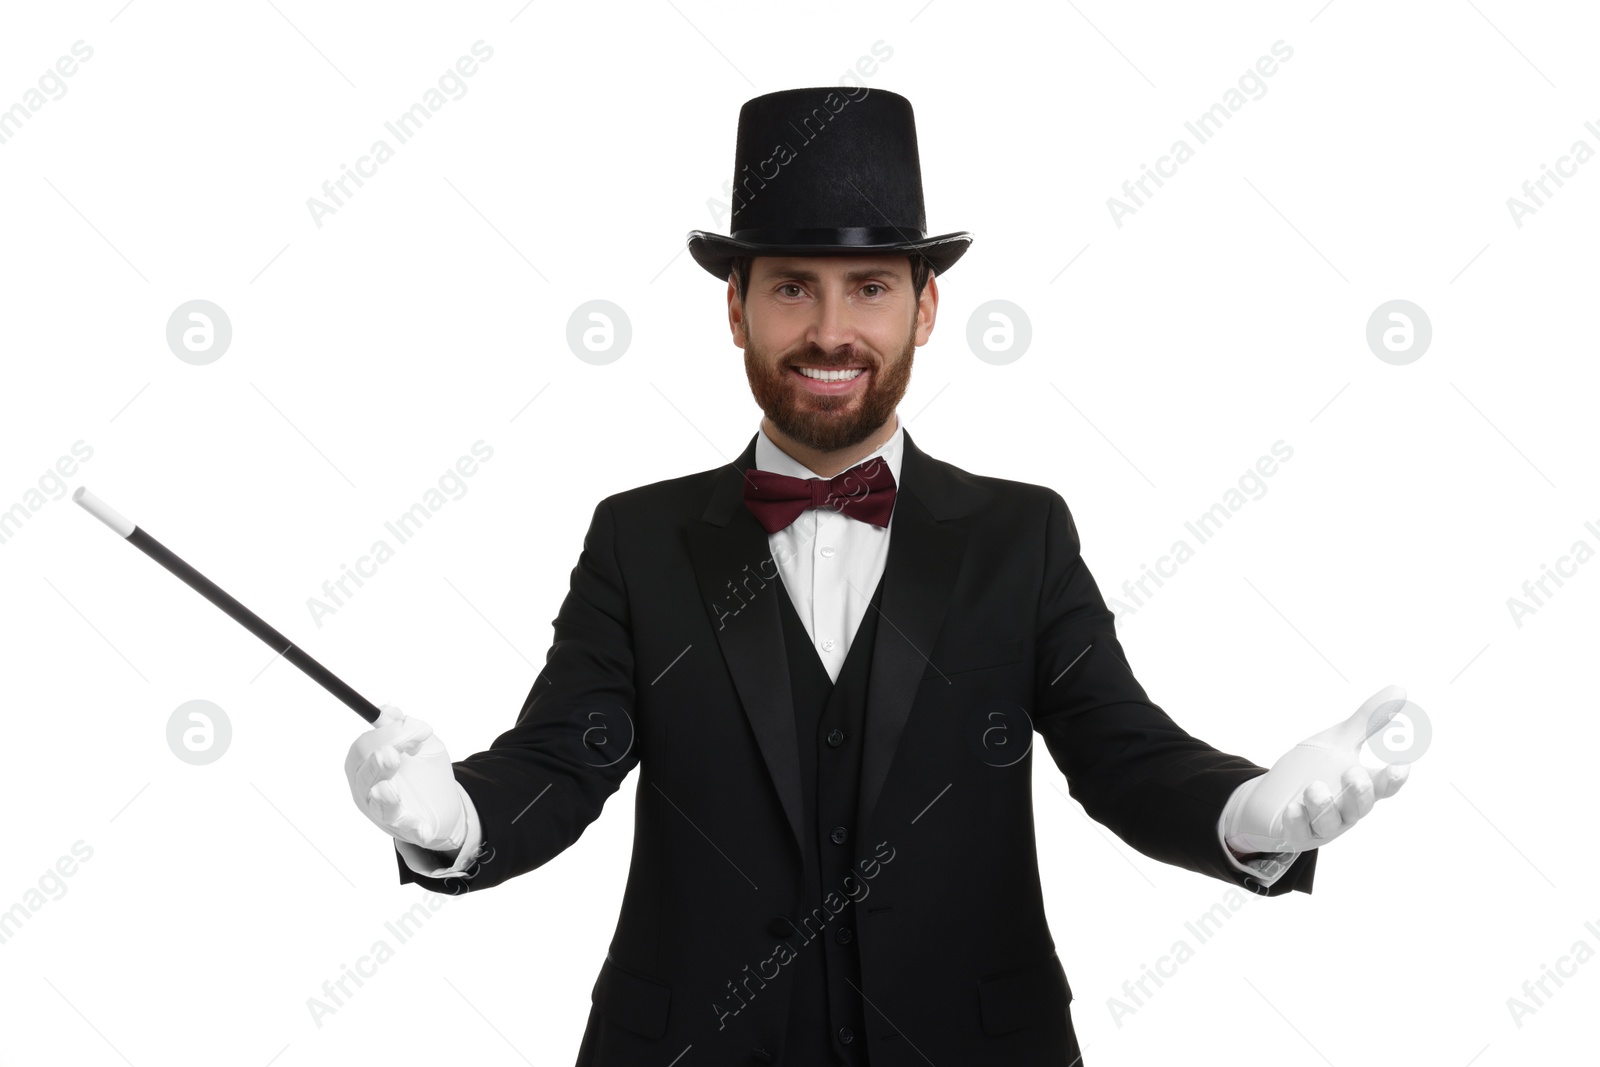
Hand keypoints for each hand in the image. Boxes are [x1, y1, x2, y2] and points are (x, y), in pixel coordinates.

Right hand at [345, 703, 466, 853]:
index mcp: (364, 766)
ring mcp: (383, 813)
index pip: (364, 748)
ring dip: (385, 798)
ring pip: (378, 806)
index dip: (387, 735)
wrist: (443, 805)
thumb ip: (402, 728)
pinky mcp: (406, 829)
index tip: (416, 728)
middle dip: (376, 764)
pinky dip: (414, 828)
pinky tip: (422, 829)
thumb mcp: (419, 744)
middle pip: (364, 775)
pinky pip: (407, 829)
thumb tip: (387, 710)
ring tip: (388, 791)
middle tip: (391, 754)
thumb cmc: (422, 772)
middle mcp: (366, 791)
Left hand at [1222, 684, 1413, 854]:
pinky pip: (1297, 833)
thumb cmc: (1312, 769)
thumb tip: (1400, 689)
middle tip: (1353, 773)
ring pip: (1329, 822)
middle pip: (1359, 807)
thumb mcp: (1338, 740)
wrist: (1270, 796)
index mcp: (1359, 786)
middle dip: (1358, 792)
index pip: (1383, 786)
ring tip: (1314, 787)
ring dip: (1323, 806)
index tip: (1401, 764)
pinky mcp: (1294, 834)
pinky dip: (1296, 822)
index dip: (1393, 779)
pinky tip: (1292, 808)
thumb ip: (1368, 720)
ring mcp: (1320, 825)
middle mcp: (1345, 809)